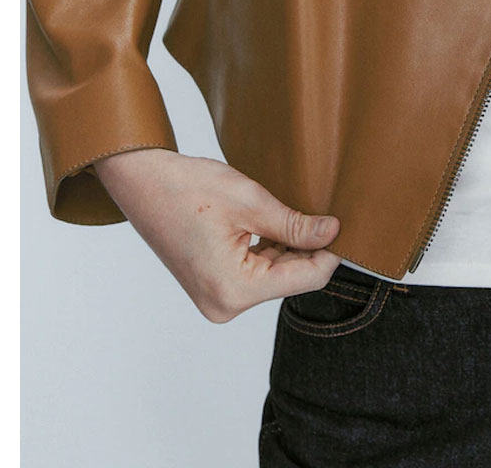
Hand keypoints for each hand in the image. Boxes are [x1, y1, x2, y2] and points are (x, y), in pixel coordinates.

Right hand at [92, 148, 340, 321]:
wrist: (144, 185)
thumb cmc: (190, 188)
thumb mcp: (251, 202)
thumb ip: (295, 225)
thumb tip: (333, 233)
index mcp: (235, 290)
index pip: (307, 278)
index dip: (331, 250)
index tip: (347, 223)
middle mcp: (226, 306)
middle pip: (291, 279)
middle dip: (309, 247)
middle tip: (323, 209)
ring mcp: (218, 301)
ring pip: (276, 276)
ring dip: (288, 247)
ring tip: (290, 211)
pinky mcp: (214, 290)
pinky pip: (257, 274)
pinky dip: (269, 251)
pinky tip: (270, 223)